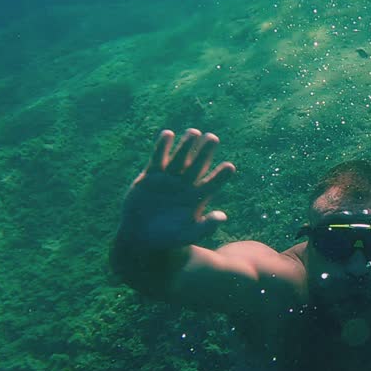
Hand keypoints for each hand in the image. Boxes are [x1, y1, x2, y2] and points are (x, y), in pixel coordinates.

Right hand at [118, 129, 235, 250]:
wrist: (141, 237)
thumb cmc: (168, 238)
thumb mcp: (188, 235)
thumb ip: (205, 227)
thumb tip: (223, 217)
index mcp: (198, 197)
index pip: (212, 183)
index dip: (221, 175)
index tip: (229, 167)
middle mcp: (186, 184)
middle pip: (198, 164)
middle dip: (205, 152)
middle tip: (213, 138)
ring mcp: (169, 178)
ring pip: (180, 158)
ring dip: (186, 145)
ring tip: (194, 132)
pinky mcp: (151, 176)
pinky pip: (158, 158)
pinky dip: (162, 147)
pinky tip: (168, 134)